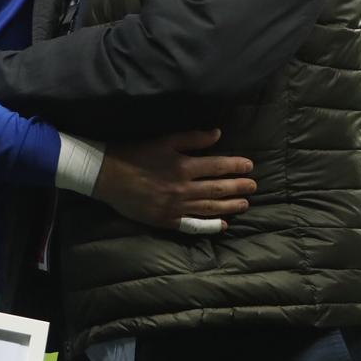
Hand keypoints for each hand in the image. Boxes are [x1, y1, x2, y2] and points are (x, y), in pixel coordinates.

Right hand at [94, 129, 256, 232]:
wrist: (107, 175)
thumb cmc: (135, 153)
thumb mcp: (164, 140)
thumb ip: (192, 138)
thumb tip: (217, 134)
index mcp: (184, 166)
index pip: (217, 167)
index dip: (236, 166)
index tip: (249, 166)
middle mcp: (183, 188)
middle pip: (217, 189)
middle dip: (238, 187)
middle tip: (253, 186)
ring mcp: (176, 207)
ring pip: (209, 208)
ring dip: (229, 206)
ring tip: (245, 204)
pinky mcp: (166, 220)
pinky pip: (193, 225)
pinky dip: (209, 226)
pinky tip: (222, 225)